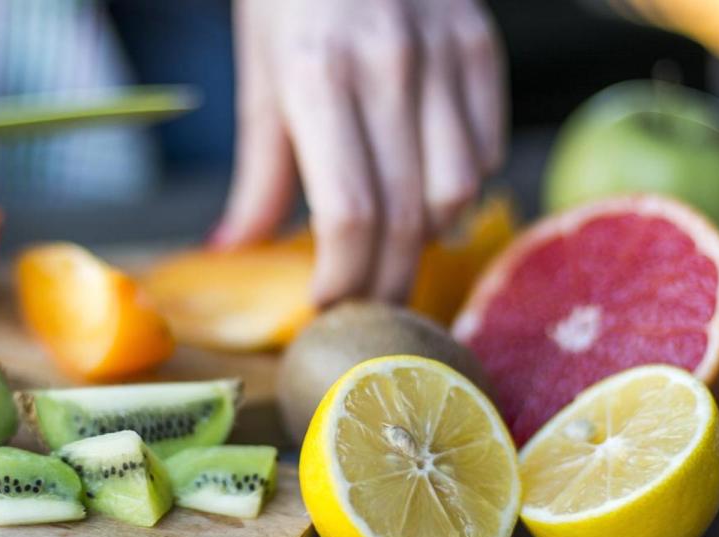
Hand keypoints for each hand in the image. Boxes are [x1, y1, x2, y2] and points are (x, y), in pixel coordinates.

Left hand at [216, 0, 505, 304]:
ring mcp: (443, 55)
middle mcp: (388, 67)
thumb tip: (233, 249)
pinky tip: (430, 193)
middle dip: (383, 281)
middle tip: (364, 308)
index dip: (341, 276)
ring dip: (426, 240)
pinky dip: (461, 189)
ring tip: (395, 251)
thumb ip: (258, 172)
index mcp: (316, 76)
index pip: (347, 211)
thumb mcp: (259, 76)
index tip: (325, 306)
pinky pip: (485, 148)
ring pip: (457, 191)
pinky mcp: (480, 46)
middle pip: (404, 215)